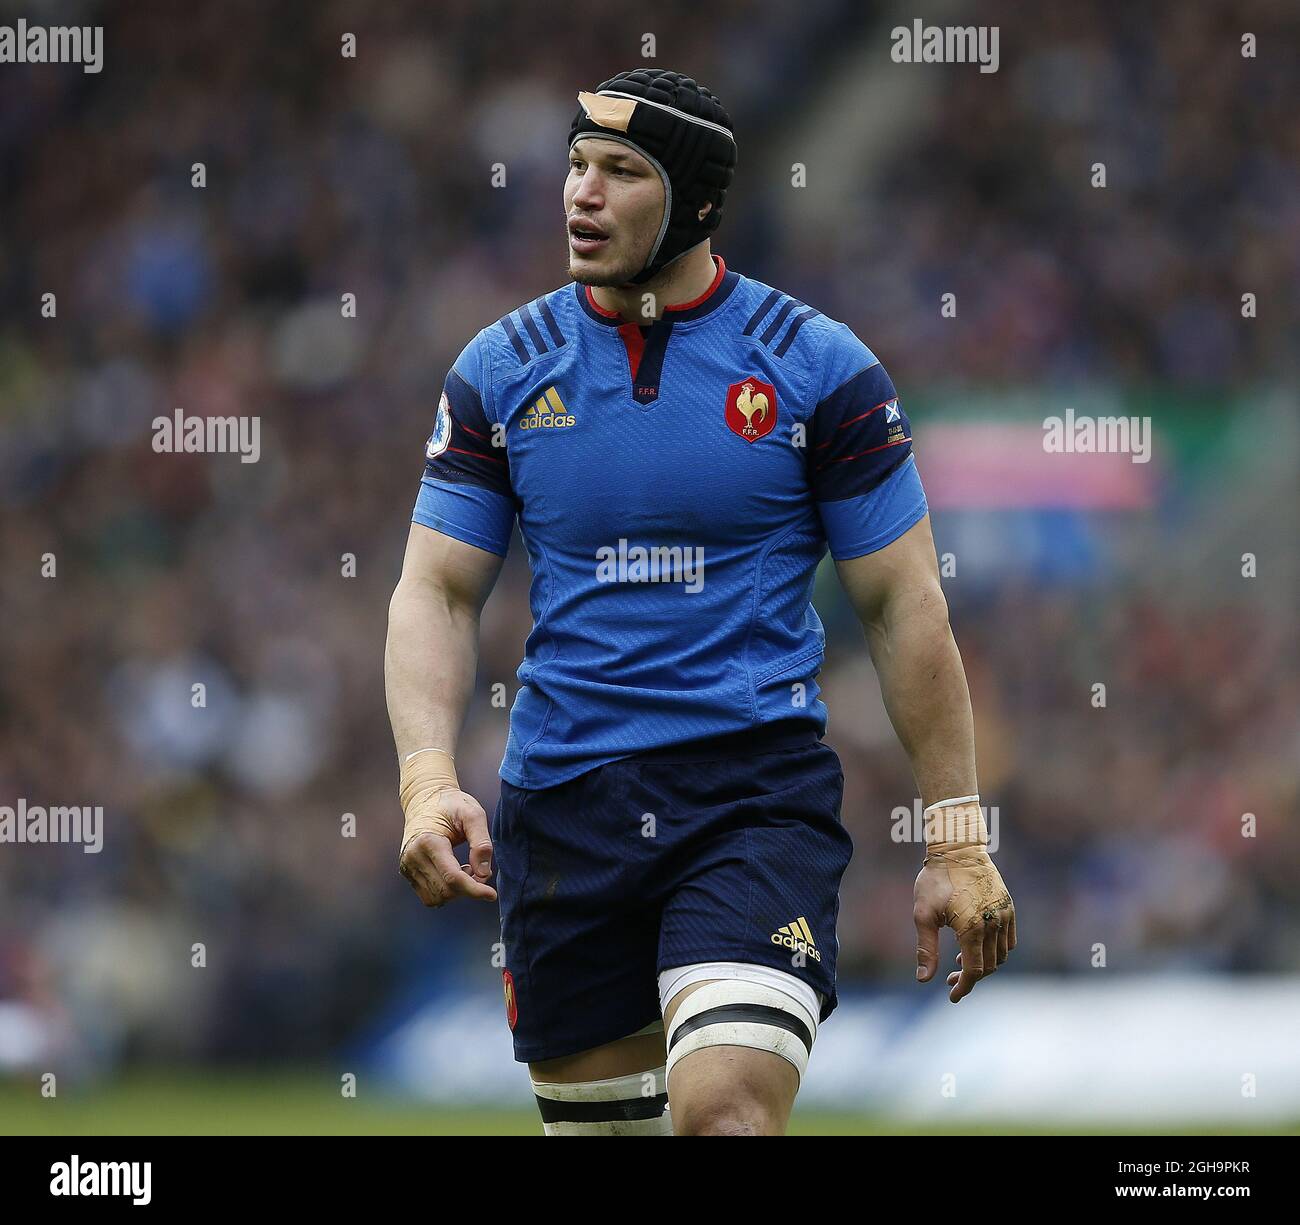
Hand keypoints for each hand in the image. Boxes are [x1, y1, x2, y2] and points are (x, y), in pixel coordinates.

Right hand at [398, 787, 495, 907]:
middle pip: (446, 891)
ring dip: (456, 891)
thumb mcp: (473, 814)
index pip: (452, 878)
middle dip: (468, 887)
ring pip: (436, 898)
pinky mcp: (407, 872)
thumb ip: (481, 842)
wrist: (425, 799)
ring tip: (464, 867)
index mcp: (428, 841)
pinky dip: (446, 892)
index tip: (492, 895)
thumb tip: (484, 874)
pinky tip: (453, 872)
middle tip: (477, 866)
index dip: (474, 889)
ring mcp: (407, 866)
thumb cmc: (452, 804)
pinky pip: (429, 896)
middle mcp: (412, 857)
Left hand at [913, 848, 1014, 1001]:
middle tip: (951, 979)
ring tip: (962, 961)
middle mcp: (993, 924)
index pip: (974, 971)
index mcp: (972, 928)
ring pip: (1000, 955)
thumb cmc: (935, 880)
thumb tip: (923, 980)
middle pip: (988, 966)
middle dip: (970, 978)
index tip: (952, 996)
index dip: (964, 987)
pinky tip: (977, 947)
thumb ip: (926, 949)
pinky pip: (1009, 940)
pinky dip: (996, 950)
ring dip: (984, 964)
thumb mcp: (923, 914)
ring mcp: (1004, 915)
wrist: (957, 849)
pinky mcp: (1008, 907)